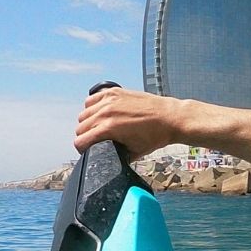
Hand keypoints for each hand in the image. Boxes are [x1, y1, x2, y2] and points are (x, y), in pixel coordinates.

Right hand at [74, 87, 188, 158]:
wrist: (170, 118)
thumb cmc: (155, 135)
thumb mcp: (134, 152)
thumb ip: (117, 155)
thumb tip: (108, 158)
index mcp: (109, 128)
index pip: (81, 140)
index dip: (83, 149)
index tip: (88, 151)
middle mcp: (106, 112)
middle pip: (80, 127)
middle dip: (85, 137)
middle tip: (95, 141)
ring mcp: (109, 100)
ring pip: (84, 113)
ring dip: (88, 122)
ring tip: (98, 128)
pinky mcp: (114, 92)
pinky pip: (91, 99)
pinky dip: (92, 107)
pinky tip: (101, 113)